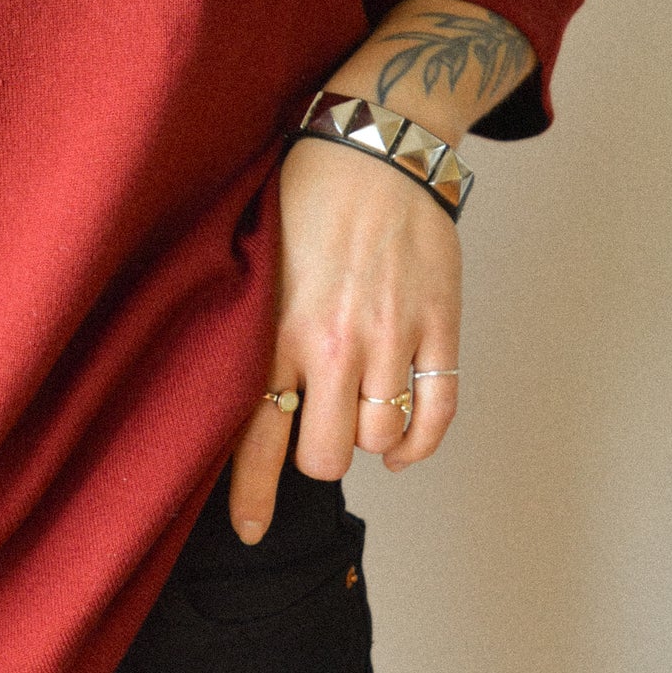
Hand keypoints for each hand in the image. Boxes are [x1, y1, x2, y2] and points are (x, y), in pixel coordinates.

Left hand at [228, 136, 461, 541]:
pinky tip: (401, 442)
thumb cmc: (305, 195)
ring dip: (366, 441)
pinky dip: (419, 442)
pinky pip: (436, 412)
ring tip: (355, 415)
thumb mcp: (256, 264)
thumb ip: (250, 332)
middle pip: (325, 455)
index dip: (254, 496)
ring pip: (379, 439)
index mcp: (276, 330)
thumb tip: (233, 398)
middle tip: (313, 433)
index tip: (248, 530)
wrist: (378, 142)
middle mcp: (334, 344)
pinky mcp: (439, 325)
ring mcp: (392, 337)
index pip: (258, 438)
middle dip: (317, 456)